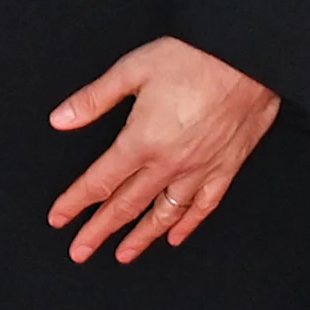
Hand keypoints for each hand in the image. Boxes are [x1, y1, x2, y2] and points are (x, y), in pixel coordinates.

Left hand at [46, 36, 282, 263]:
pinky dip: (188, 224)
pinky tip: (176, 235)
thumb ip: (95, 99)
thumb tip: (60, 119)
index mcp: (141, 140)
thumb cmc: (193, 56)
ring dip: (140, 237)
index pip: (99, 182)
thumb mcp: (134, 69)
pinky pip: (204, 206)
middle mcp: (168, 163)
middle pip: (126, 206)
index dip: (75, 202)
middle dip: (99, 230)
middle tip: (80, 250)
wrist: (250, 55)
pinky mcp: (226, 167)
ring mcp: (199, 170)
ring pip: (164, 214)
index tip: (58, 218)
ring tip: (122, 254)